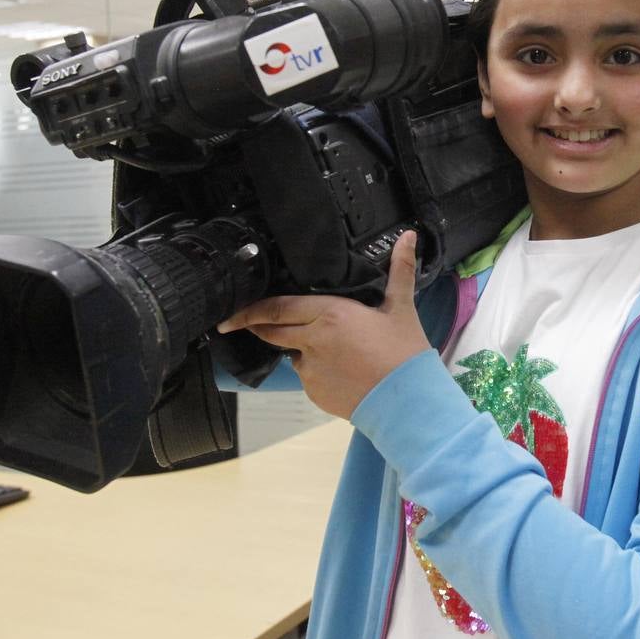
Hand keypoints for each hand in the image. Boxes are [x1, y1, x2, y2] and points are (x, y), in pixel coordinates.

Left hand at [217, 231, 429, 417]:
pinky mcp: (315, 393)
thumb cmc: (405, 353)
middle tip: (243, 323)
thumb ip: (400, 270)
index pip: (277, 308)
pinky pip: (308, 377)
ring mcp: (310, 370)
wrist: (408, 402)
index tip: (230, 313)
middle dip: (255, 326)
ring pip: (294, 354)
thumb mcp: (401, 307)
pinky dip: (317, 372)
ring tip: (334, 351)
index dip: (250, 309)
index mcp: (329, 315)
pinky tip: (342, 372)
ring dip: (300, 349)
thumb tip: (408, 236)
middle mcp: (312, 341)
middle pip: (272, 331)